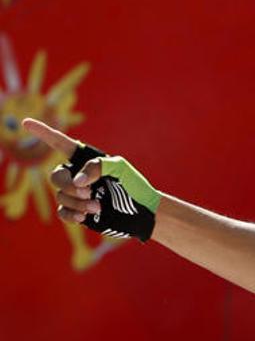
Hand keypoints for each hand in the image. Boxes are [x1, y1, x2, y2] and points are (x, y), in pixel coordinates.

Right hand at [22, 118, 159, 240]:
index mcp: (86, 160)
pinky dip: (71, 214)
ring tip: (98, 207)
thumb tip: (77, 181)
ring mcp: (76, 194)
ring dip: (77, 202)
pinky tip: (84, 217)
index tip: (26, 123)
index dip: (43, 133)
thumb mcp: (121, 168)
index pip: (61, 144)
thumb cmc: (134, 186)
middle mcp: (78, 175)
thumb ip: (98, 166)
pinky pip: (62, 211)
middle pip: (56, 176)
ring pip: (60, 195)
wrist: (142, 213)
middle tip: (89, 193)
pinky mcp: (78, 211)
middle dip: (69, 185)